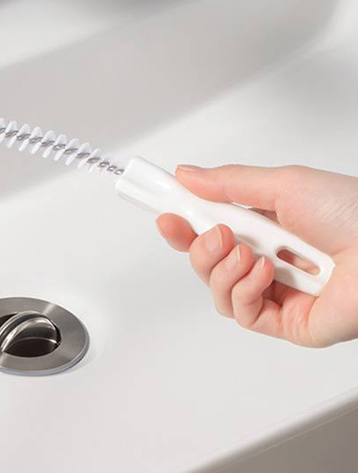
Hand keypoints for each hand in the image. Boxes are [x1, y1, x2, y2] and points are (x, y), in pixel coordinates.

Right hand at [156, 164, 357, 347]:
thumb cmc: (353, 212)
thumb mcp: (283, 184)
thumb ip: (229, 182)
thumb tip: (188, 176)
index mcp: (266, 224)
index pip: (210, 224)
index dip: (183, 219)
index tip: (160, 208)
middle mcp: (268, 257)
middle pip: (206, 259)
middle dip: (197, 245)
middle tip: (215, 230)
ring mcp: (276, 291)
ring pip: (216, 288)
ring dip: (221, 267)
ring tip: (250, 252)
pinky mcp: (286, 322)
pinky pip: (240, 312)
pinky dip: (243, 290)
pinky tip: (265, 273)